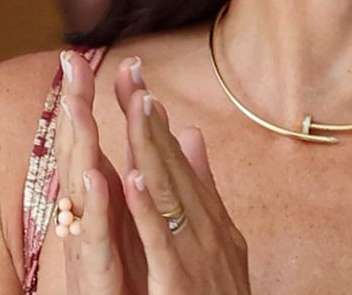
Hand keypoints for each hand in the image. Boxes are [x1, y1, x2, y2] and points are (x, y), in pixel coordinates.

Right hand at [51, 51, 141, 293]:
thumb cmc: (127, 281)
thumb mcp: (129, 224)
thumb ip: (136, 180)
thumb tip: (145, 137)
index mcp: (99, 203)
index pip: (89, 140)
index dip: (84, 99)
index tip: (77, 55)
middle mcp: (87, 218)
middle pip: (78, 152)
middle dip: (74, 106)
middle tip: (69, 61)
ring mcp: (88, 245)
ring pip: (81, 188)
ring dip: (80, 144)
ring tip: (79, 103)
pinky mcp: (97, 274)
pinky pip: (94, 236)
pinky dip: (95, 206)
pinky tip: (95, 175)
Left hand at [113, 58, 252, 294]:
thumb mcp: (218, 238)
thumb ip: (203, 187)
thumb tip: (192, 134)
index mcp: (211, 219)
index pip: (180, 163)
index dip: (158, 124)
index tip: (138, 85)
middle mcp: (208, 228)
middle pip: (174, 167)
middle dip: (151, 122)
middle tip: (134, 77)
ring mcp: (197, 252)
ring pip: (169, 193)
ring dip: (152, 147)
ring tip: (137, 108)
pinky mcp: (180, 279)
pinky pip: (160, 239)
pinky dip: (147, 207)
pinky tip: (132, 176)